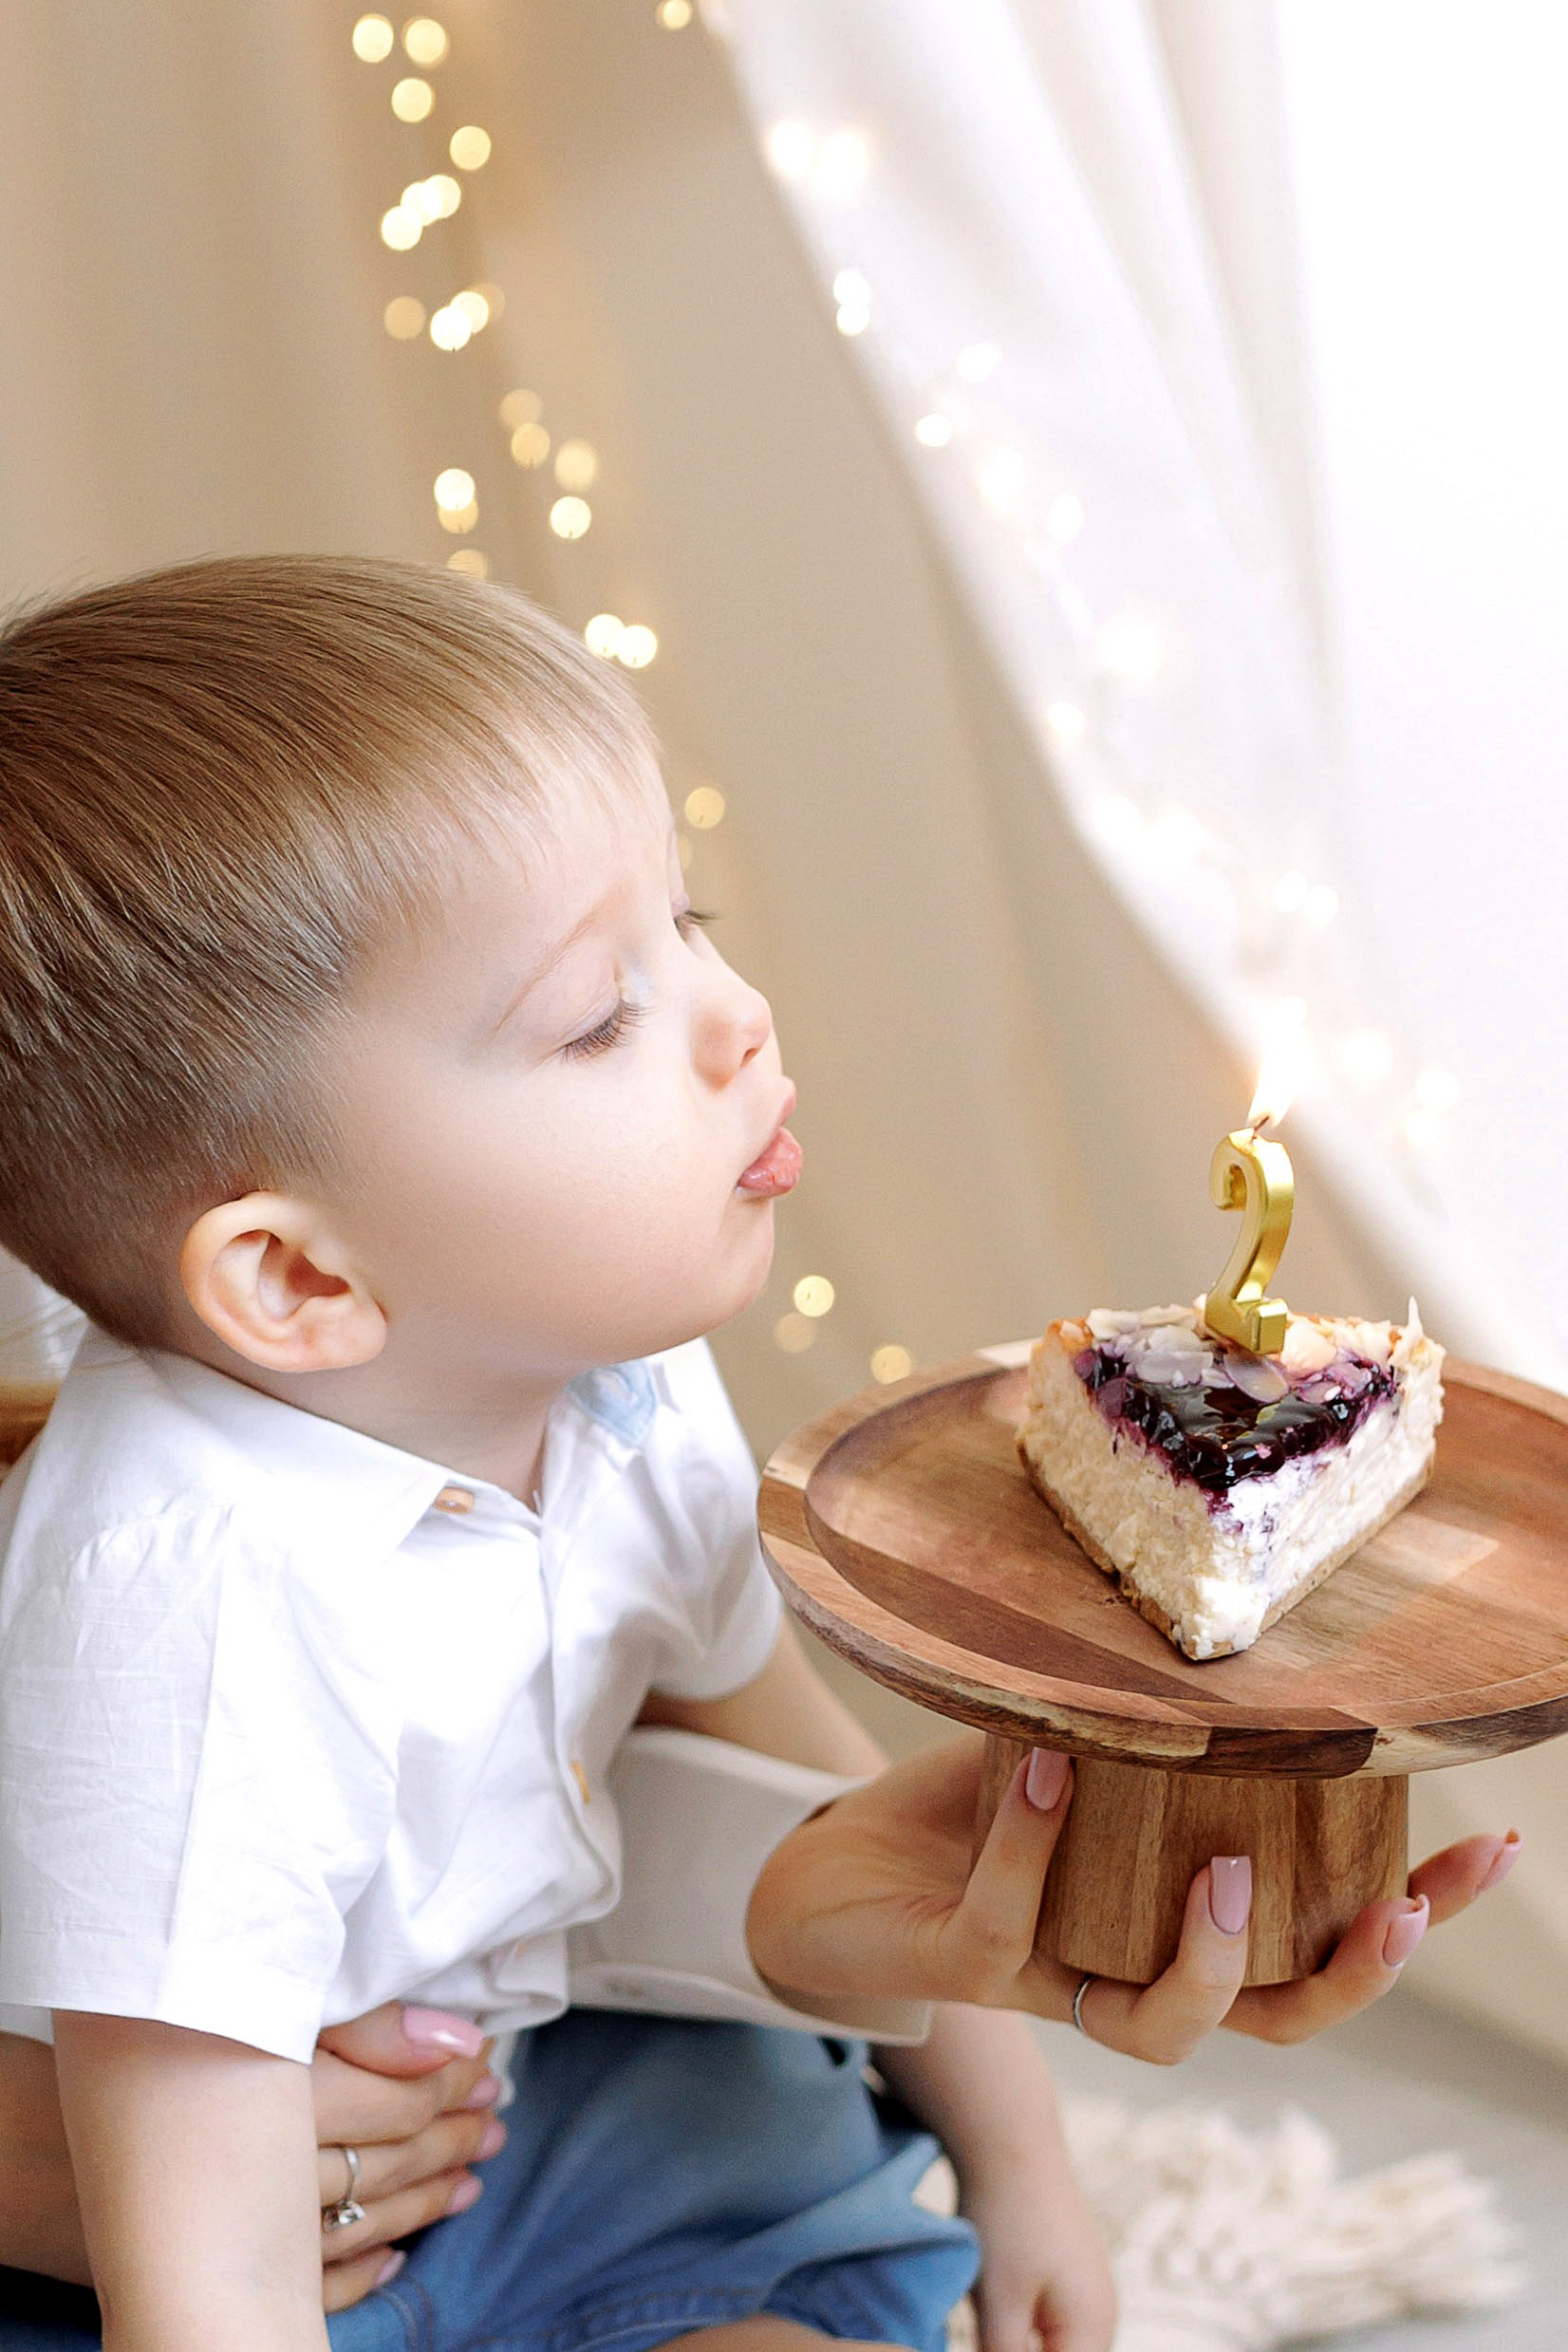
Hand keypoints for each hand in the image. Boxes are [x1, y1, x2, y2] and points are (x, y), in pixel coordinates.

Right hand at [0, 2004, 504, 2310]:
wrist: (30, 2147)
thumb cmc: (138, 2058)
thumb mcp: (235, 2012)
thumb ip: (348, 2021)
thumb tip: (451, 2033)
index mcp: (270, 2093)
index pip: (390, 2096)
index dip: (448, 2078)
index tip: (485, 2057)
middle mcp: (264, 2171)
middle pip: (384, 2158)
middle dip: (452, 2134)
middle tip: (497, 2112)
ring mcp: (245, 2234)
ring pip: (364, 2220)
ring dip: (426, 2196)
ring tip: (474, 2173)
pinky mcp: (222, 2274)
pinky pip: (316, 2285)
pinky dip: (366, 2269)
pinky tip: (401, 2253)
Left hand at [746, 1735, 1518, 2063]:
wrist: (826, 1868)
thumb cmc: (966, 1808)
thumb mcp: (1070, 1744)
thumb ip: (1135, 1712)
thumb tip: (1219, 1613)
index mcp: (1174, 1922)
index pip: (1316, 1944)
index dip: (1410, 1917)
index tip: (1493, 1848)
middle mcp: (1130, 1968)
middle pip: (1273, 2017)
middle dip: (1350, 1978)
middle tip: (1396, 1914)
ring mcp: (1049, 1980)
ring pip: (1159, 2025)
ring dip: (1205, 1958)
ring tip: (1228, 1870)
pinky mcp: (962, 1966)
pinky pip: (1010, 1920)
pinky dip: (1033, 1837)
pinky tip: (1045, 1763)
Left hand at [963, 2162, 1115, 2351]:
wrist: (1010, 2138)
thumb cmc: (1006, 2219)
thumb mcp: (999, 2305)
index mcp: (1094, 2330)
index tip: (992, 2342)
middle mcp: (1100, 2314)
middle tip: (987, 2331)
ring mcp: (1084, 2290)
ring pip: (1048, 2347)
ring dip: (1015, 2344)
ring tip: (988, 2316)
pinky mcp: (1063, 2271)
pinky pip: (1042, 2321)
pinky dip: (1016, 2327)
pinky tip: (987, 2304)